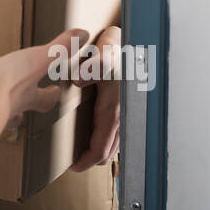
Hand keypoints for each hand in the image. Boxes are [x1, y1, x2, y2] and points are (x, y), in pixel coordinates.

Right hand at [0, 27, 90, 135]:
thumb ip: (60, 47)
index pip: (43, 97)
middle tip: (14, 113)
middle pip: (13, 112)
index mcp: (24, 95)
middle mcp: (3, 106)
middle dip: (14, 112)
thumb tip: (83, 34)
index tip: (55, 92)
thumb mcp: (41, 58)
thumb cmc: (9, 83)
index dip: (50, 94)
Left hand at [71, 25, 120, 172]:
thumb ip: (93, 65)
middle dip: (92, 159)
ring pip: (115, 143)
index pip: (101, 146)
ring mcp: (126, 112)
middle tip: (76, 163)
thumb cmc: (117, 49)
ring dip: (101, 150)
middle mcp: (122, 114)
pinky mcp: (126, 108)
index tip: (74, 166)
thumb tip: (79, 80)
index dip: (87, 160)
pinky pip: (119, 132)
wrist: (135, 43)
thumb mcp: (104, 53)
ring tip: (86, 153)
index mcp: (113, 108)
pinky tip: (100, 136)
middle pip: (109, 150)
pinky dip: (109, 141)